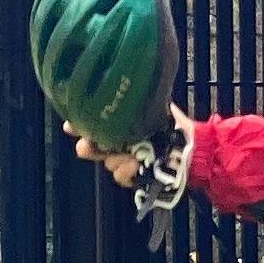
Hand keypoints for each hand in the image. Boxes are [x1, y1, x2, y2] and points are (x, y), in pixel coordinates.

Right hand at [72, 106, 187, 186]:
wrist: (194, 148)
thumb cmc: (174, 127)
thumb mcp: (155, 108)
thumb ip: (139, 100)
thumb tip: (120, 84)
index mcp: (119, 128)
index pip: (91, 126)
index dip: (77, 126)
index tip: (69, 125)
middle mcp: (117, 146)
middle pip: (91, 149)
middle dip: (88, 147)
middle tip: (88, 145)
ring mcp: (125, 162)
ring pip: (108, 163)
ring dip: (116, 159)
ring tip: (129, 154)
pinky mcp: (135, 178)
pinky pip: (122, 177)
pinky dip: (127, 172)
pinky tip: (134, 165)